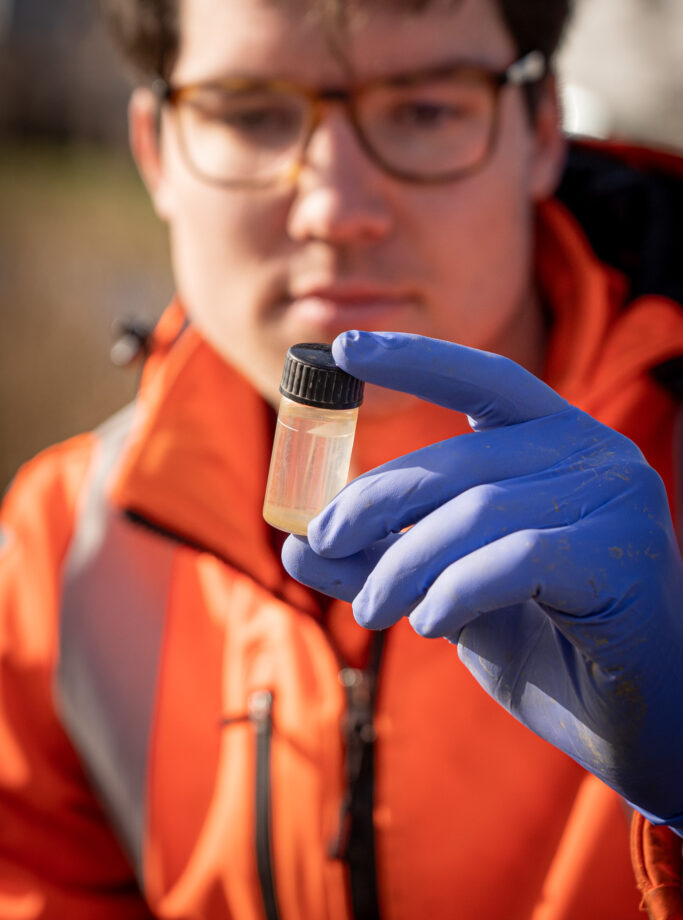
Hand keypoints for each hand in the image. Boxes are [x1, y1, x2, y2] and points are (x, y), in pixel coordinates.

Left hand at [282, 331, 682, 827]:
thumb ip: (379, 561)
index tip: (342, 348)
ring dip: (404, 564)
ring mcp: (618, 500)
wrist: (630, 718)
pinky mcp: (624, 556)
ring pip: (478, 512)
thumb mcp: (445, 591)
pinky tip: (428, 623)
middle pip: (459, 460)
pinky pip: (516, 558)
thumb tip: (295, 544)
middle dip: (374, 502)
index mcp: (557, 441)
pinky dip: (455, 590)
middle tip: (322, 542)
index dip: (413, 359)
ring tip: (374, 611)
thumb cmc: (542, 640)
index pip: (482, 380)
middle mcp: (595, 453)